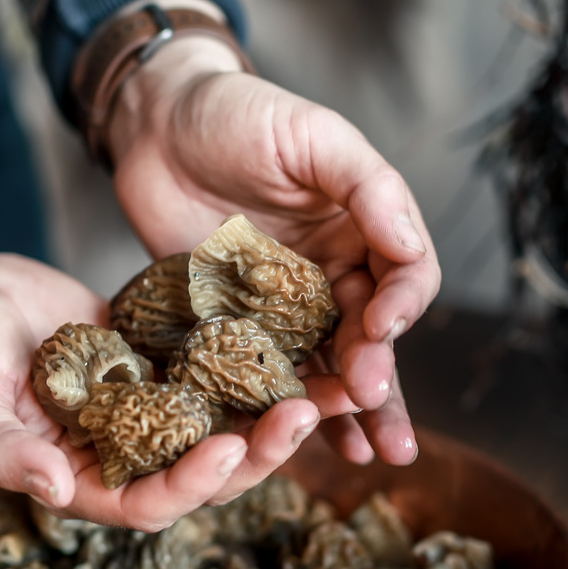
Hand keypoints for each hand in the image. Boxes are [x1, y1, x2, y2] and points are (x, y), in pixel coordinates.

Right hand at [0, 253, 321, 529]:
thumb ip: (0, 449)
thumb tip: (50, 489)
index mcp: (80, 481)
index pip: (149, 502)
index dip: (191, 484)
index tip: (228, 450)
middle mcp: (123, 454)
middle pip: (205, 470)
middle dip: (257, 449)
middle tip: (302, 412)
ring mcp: (147, 409)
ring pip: (223, 423)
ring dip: (270, 409)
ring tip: (319, 380)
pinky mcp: (161, 363)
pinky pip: (215, 369)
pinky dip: (253, 359)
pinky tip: (295, 333)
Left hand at [106, 37, 440, 472]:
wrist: (157, 128)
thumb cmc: (239, 115)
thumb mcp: (313, 137)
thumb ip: (367, 187)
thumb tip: (409, 245)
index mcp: (365, 228)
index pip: (405, 276)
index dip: (401, 305)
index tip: (383, 327)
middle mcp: (335, 274)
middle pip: (372, 336)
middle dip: (376, 373)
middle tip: (368, 399)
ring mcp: (287, 308)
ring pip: (329, 369)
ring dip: (350, 412)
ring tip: (371, 453)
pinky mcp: (238, 329)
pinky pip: (269, 377)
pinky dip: (289, 412)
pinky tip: (309, 447)